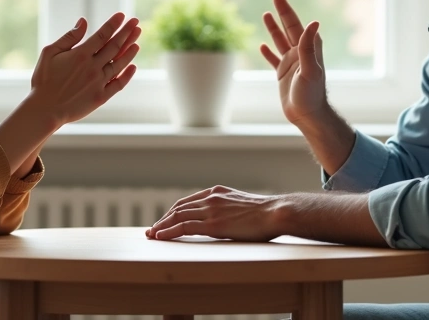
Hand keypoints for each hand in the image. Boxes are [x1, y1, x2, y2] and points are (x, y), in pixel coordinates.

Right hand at [25, 13, 139, 125]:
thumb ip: (69, 37)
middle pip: (115, 46)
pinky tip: (133, 66)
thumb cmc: (44, 80)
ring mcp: (98, 82)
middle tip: (136, 22)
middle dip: (126, 32)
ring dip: (129, 51)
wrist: (44, 109)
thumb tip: (83, 21)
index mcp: (80, 55)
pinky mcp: (101, 97)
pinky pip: (119, 84)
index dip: (113, 24)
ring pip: (119, 63)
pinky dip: (127, 75)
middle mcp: (92, 67)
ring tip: (137, 40)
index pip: (102, 35)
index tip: (122, 16)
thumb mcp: (50, 53)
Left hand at [146, 185, 284, 241]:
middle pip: (178, 208)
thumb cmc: (266, 213)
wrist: (276, 212)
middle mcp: (210, 198)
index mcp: (217, 192)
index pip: (187, 202)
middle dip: (163, 219)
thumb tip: (227, 219)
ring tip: (152, 235)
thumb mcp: (243, 205)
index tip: (165, 221)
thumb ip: (229, 208)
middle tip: (152, 230)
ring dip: (162, 226)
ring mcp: (211, 210)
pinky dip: (169, 231)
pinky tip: (161, 237)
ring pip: (177, 216)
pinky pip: (184, 227)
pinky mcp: (213, 224)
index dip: (173, 212)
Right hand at [260, 0, 328, 125]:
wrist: (308, 115)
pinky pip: (274, 60)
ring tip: (266, 15)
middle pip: (289, 28)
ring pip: (280, 41)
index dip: (287, 10)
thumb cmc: (312, 94)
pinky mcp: (284, 75)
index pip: (296, 24)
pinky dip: (268, 53)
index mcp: (308, 49)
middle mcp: (300, 53)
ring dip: (274, 29)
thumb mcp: (310, 69)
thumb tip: (313, 22)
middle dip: (282, 13)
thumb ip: (308, 46)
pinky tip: (262, 47)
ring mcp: (292, 63)